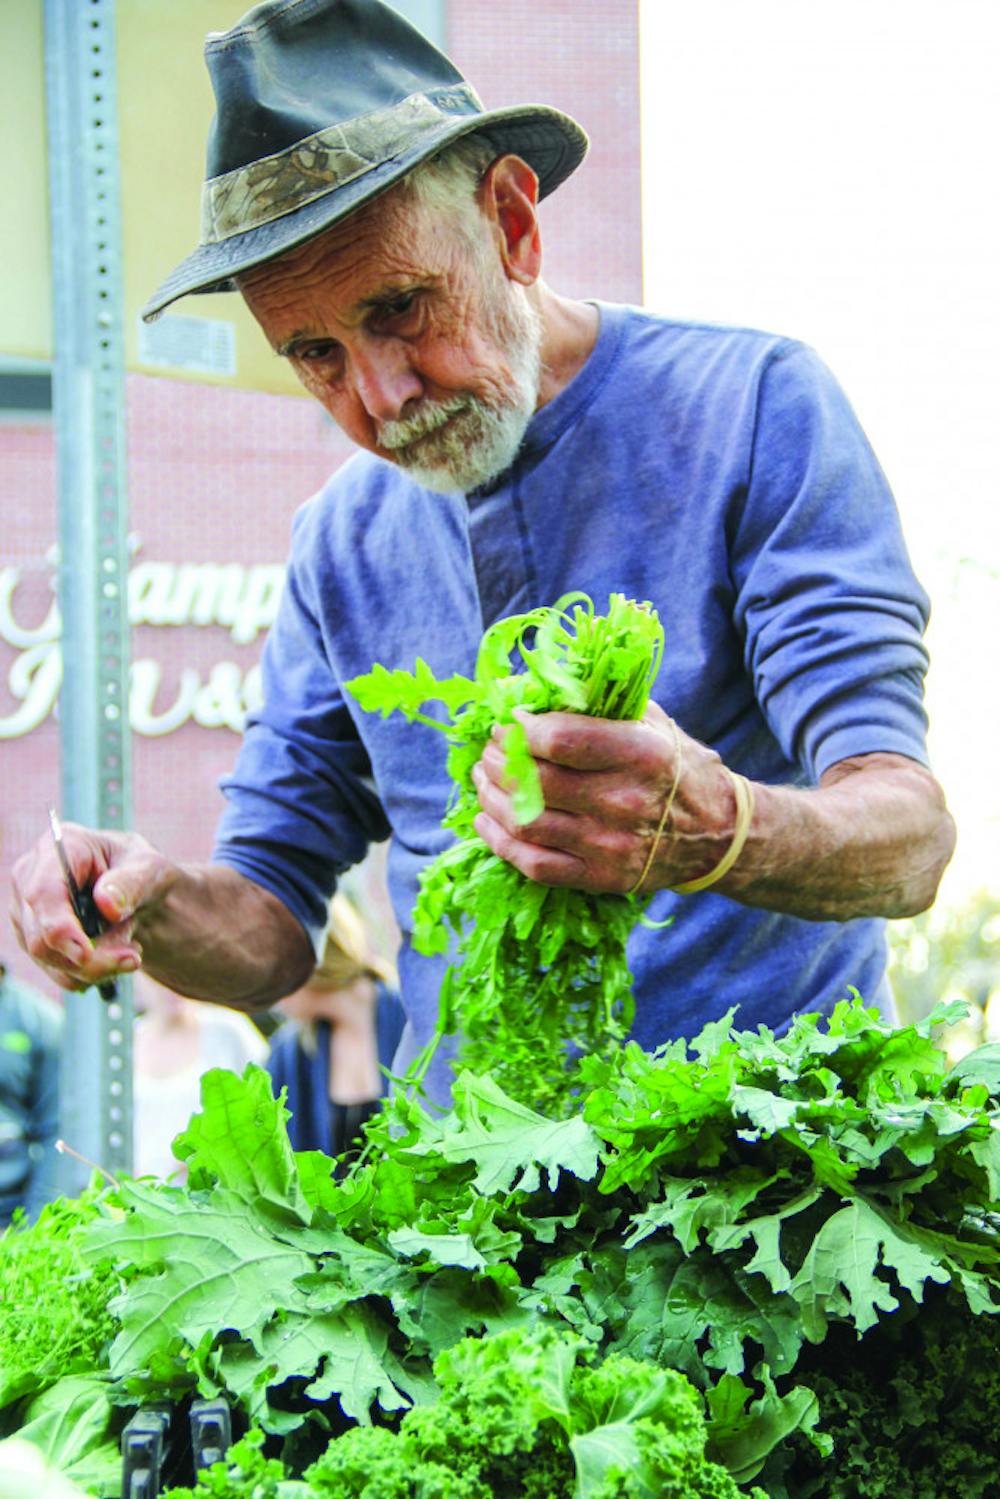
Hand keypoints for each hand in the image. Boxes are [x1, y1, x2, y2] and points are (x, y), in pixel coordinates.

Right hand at [9, 825, 172, 991]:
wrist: (139, 893)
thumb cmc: (142, 872)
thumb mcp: (150, 870)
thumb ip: (131, 884)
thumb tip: (106, 904)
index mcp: (60, 846)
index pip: (43, 893)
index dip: (59, 927)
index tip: (87, 954)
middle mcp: (31, 876)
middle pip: (40, 936)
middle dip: (89, 959)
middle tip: (133, 958)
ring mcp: (26, 910)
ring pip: (47, 959)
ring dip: (94, 968)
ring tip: (131, 951)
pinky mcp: (32, 937)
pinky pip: (55, 970)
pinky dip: (87, 974)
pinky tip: (113, 957)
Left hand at [472, 700, 741, 893]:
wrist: (718, 834)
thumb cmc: (677, 767)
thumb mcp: (653, 723)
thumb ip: (602, 705)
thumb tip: (538, 690)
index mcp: (640, 754)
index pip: (560, 741)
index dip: (521, 729)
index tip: (509, 722)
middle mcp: (623, 801)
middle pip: (534, 782)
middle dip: (500, 760)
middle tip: (492, 749)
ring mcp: (609, 845)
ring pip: (525, 823)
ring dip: (491, 797)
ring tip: (484, 778)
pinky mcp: (600, 878)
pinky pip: (533, 864)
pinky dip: (499, 841)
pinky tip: (486, 820)